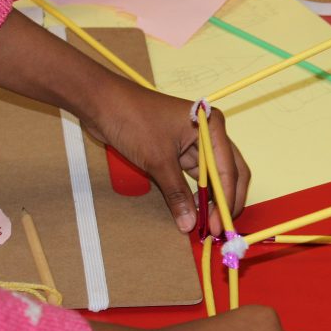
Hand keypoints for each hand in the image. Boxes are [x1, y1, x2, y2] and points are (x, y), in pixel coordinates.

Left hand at [89, 82, 249, 236]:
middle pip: (228, 172)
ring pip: (212, 176)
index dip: (225, 201)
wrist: (102, 102)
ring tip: (205, 223)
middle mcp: (209, 133)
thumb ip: (177, 194)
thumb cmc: (133, 120)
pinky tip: (193, 210)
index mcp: (212, 127)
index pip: (228, 170)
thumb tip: (189, 224)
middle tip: (218, 228)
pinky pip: (194, 175)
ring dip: (211, 199)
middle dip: (225, 201)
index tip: (217, 225)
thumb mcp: (157, 160)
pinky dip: (195, 193)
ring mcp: (194, 142)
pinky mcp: (178, 150)